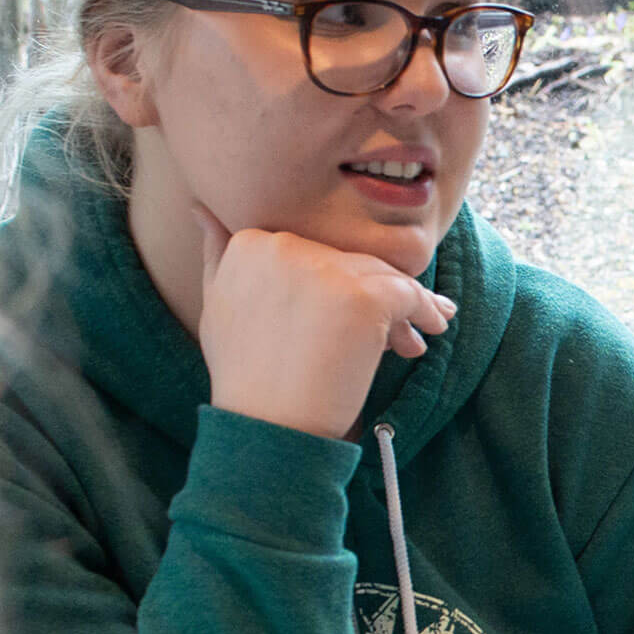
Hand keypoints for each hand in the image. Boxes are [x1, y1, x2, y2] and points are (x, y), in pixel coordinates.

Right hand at [190, 203, 454, 439]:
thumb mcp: (217, 305)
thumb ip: (217, 254)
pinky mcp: (362, 296)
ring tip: (417, 334)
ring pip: (381, 276)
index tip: (348, 315)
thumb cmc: (244, 374)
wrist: (267, 424)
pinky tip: (432, 328)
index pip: (315, 252)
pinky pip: (408, 294)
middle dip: (372, 297)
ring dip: (404, 306)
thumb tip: (201, 209)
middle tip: (397, 331)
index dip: (336, 284)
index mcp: (252, 242)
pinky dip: (425, 311)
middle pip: (350, 263)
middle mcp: (286, 245)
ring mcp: (326, 269)